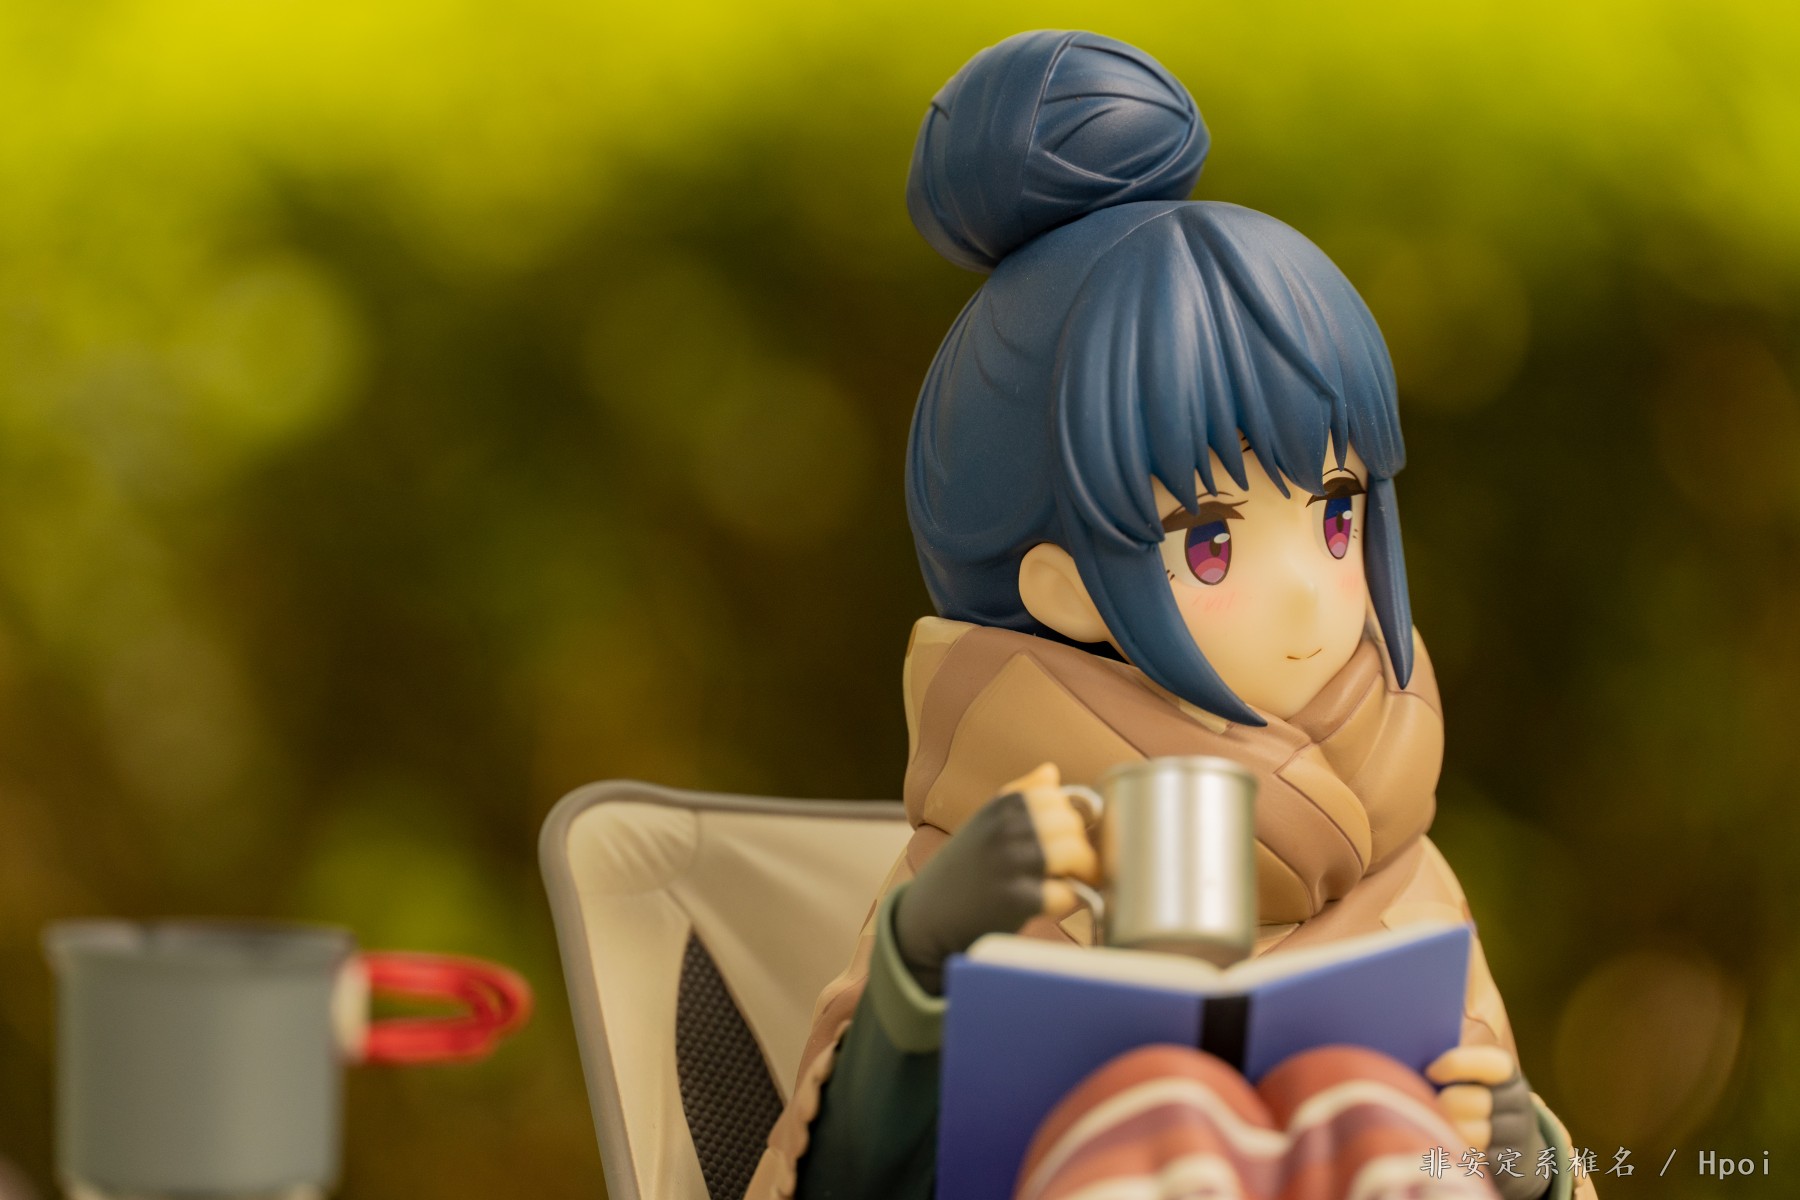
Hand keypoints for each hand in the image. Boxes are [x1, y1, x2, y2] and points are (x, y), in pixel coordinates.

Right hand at [892, 763, 1098, 992]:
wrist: (927, 916)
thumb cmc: (962, 870)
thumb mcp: (983, 823)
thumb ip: (1019, 796)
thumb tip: (1051, 770)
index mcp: (999, 806)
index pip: (1056, 797)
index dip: (1068, 819)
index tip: (1067, 839)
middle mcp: (1003, 827)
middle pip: (1072, 825)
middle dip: (1080, 847)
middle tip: (1076, 868)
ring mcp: (1009, 862)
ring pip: (1075, 854)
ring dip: (1082, 872)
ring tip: (1074, 883)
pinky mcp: (1016, 899)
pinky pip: (1065, 893)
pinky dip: (1065, 901)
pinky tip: (1050, 904)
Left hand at [1426, 1045, 1549, 1199]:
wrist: (1515, 1143)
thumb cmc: (1475, 1097)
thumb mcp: (1474, 1077)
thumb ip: (1450, 1066)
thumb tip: (1406, 1050)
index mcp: (1507, 1075)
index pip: (1491, 1064)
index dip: (1456, 1064)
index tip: (1431, 1072)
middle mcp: (1518, 1103)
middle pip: (1473, 1102)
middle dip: (1444, 1105)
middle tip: (1428, 1105)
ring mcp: (1515, 1135)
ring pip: (1472, 1134)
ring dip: (1446, 1130)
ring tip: (1433, 1125)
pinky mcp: (1506, 1162)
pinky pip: (1473, 1158)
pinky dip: (1453, 1151)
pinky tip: (1443, 1144)